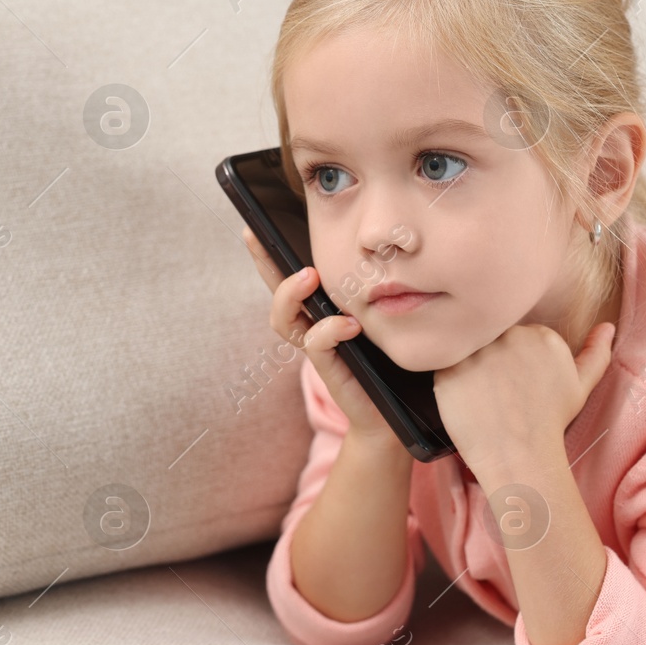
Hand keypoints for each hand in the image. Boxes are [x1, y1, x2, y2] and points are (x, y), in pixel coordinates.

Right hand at [241, 226, 394, 441]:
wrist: (393, 415)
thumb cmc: (387, 364)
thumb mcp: (380, 316)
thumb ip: (370, 290)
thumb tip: (376, 243)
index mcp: (320, 313)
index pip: (288, 279)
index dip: (267, 256)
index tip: (252, 229)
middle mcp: (312, 329)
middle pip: (276, 295)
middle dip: (264, 264)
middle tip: (260, 239)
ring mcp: (319, 351)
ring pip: (284, 321)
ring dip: (290, 295)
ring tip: (309, 276)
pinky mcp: (331, 371)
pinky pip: (317, 345)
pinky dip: (329, 330)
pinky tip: (350, 324)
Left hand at [433, 321, 615, 479]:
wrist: (520, 458)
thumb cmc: (550, 423)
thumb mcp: (581, 386)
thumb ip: (596, 353)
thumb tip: (608, 327)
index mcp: (541, 334)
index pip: (512, 329)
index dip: (509, 354)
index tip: (512, 378)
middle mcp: (510, 337)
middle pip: (489, 333)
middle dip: (489, 355)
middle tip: (494, 388)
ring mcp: (478, 353)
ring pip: (465, 347)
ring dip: (468, 365)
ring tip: (479, 395)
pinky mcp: (449, 372)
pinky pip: (441, 365)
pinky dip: (449, 381)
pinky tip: (463, 400)